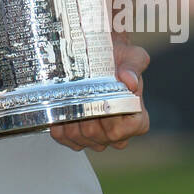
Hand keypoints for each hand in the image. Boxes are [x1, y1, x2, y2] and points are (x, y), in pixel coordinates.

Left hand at [48, 35, 149, 151]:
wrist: (98, 54)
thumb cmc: (119, 58)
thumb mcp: (132, 57)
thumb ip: (133, 66)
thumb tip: (129, 80)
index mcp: (137, 120)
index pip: (119, 131)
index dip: (106, 119)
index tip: (98, 100)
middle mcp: (119, 134)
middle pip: (97, 137)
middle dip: (85, 117)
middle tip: (77, 97)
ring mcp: (98, 138)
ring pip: (81, 139)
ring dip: (70, 122)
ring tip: (66, 102)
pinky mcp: (79, 138)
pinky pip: (66, 140)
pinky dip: (60, 128)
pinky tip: (57, 112)